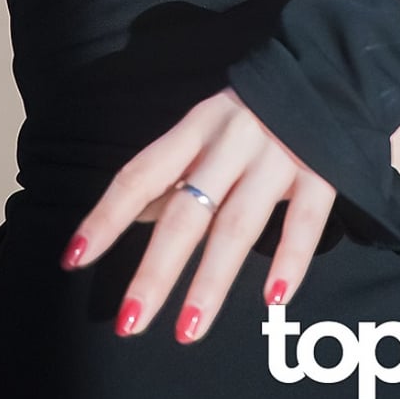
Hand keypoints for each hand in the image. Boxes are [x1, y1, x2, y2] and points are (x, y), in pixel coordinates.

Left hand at [59, 86, 336, 343]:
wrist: (325, 68)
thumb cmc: (252, 109)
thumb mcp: (205, 127)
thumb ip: (174, 173)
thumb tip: (131, 219)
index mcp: (196, 127)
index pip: (141, 174)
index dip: (107, 216)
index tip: (75, 258)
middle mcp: (231, 142)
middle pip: (186, 211)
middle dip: (156, 269)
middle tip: (130, 321)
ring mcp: (278, 156)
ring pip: (237, 224)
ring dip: (211, 280)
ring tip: (187, 330)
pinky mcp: (322, 170)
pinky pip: (305, 220)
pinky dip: (291, 258)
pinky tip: (273, 298)